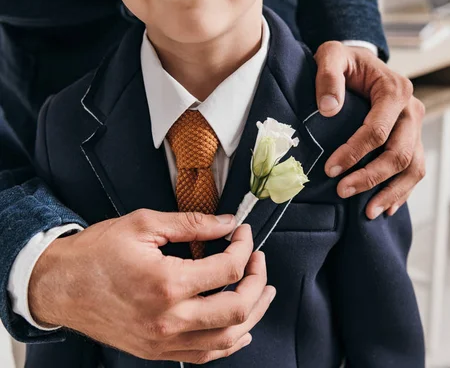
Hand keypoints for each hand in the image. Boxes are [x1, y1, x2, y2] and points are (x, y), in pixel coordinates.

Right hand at [29, 210, 275, 364]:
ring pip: (227, 338)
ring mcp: (164, 340)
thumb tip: (228, 223)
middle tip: (257, 261)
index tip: (243, 234)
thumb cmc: (95, 254)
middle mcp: (169, 318)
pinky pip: (204, 355)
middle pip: (237, 308)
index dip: (244, 247)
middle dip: (257, 281)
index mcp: (167, 283)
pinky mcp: (157, 350)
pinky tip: (241, 329)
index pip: (228, 270)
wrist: (57, 285)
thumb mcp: (143, 225)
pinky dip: (229, 343)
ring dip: (253, 314)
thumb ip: (192, 223)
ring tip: (263, 293)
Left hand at [314, 42, 425, 218]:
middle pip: (399, 154)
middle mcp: (413, 110)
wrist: (362, 63)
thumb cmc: (346, 61)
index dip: (354, 153)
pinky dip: (402, 192)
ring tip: (368, 212)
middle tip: (342, 191)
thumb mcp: (332, 54)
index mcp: (395, 90)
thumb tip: (329, 108)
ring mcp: (416, 128)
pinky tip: (386, 208)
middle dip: (371, 177)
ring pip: (413, 168)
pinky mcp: (413, 140)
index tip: (330, 170)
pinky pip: (415, 171)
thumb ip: (328, 74)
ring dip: (391, 193)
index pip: (378, 130)